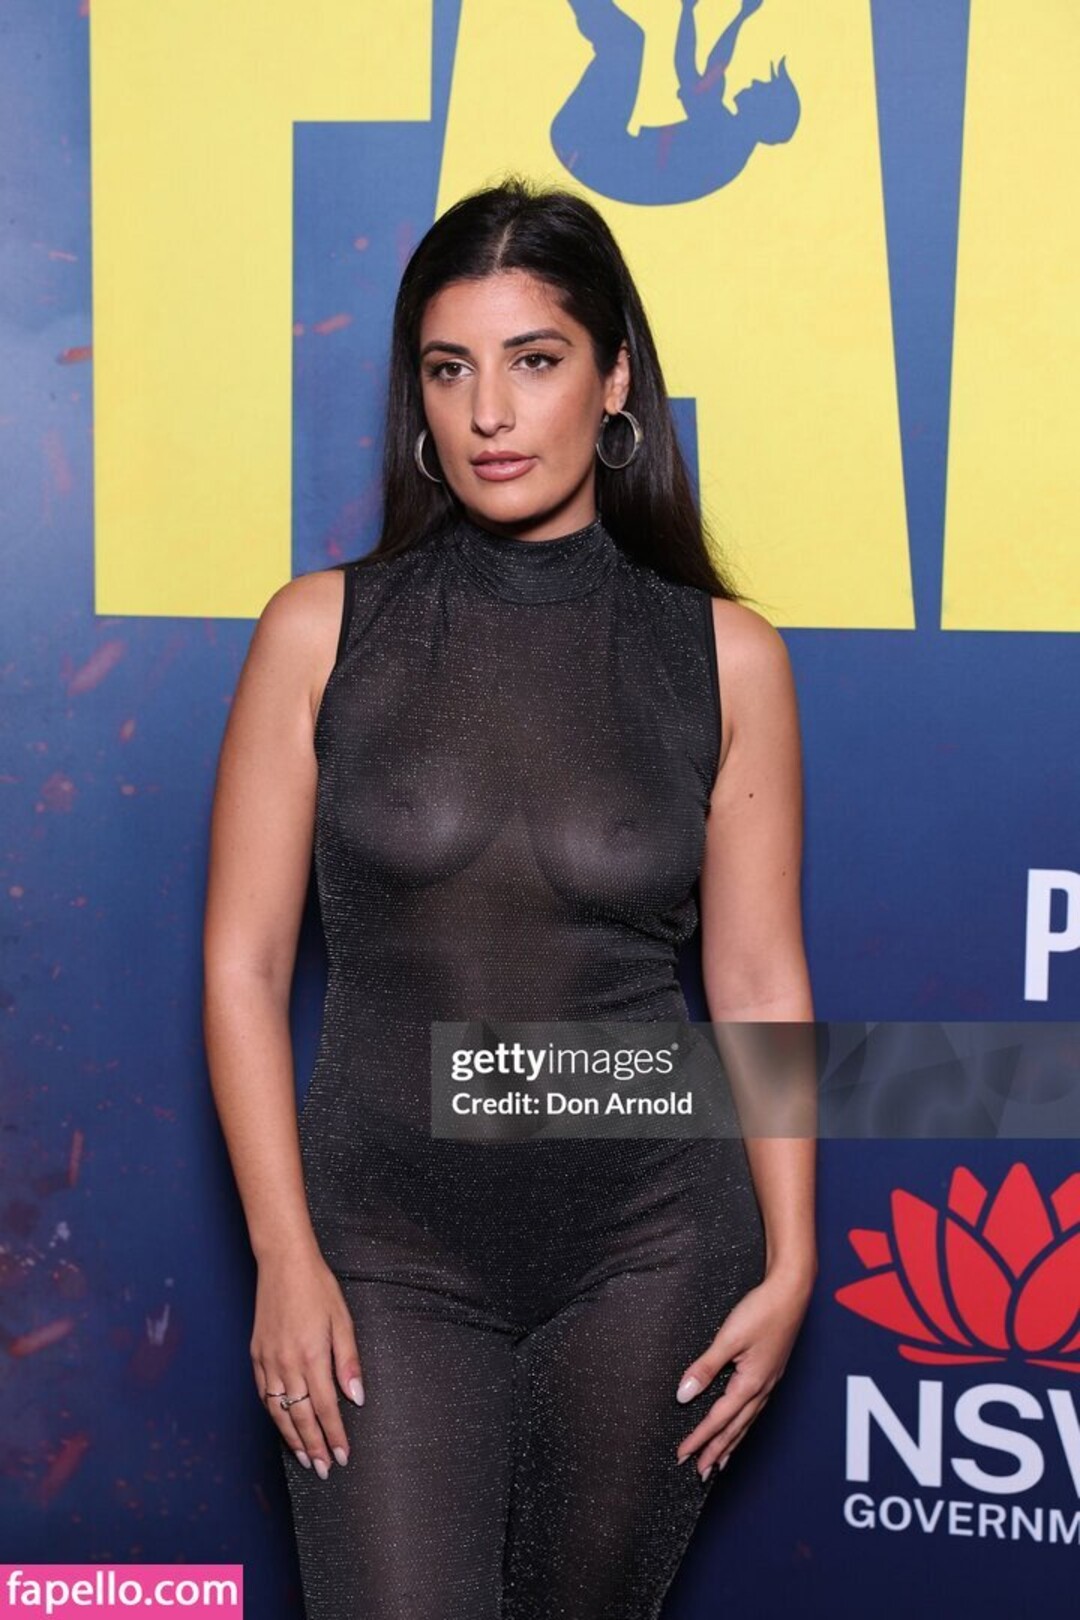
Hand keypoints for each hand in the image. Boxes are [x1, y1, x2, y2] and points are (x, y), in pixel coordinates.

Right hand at [251, 1245, 364, 1478]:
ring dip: (292, 1438)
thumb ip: (348, 1362)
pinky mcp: (256, 1355)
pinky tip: (282, 1424)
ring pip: (279, 1411)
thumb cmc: (317, 1288)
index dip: (334, 1435)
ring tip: (304, 1458)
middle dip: (313, 1446)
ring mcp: (268, 1360)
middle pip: (300, 1417)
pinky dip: (273, 1415)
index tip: (342, 1457)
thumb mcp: (342, 1321)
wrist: (283, 1263)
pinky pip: (264, 1394)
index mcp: (312, 1355)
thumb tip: (356, 1397)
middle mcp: (287, 1363)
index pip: (325, 1408)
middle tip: (323, 1469)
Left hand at [674, 1265, 813, 1478]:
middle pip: (735, 1429)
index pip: (718, 1419)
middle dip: (716, 1451)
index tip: (683, 1454)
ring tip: (720, 1462)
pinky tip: (739, 1425)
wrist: (791, 1292)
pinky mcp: (771, 1373)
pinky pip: (753, 1409)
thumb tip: (684, 1395)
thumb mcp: (727, 1338)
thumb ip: (705, 1367)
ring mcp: (769, 1382)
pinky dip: (742, 1425)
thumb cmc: (763, 1311)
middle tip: (700, 1473)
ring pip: (746, 1422)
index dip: (699, 1439)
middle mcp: (762, 1388)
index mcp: (751, 1383)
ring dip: (730, 1443)